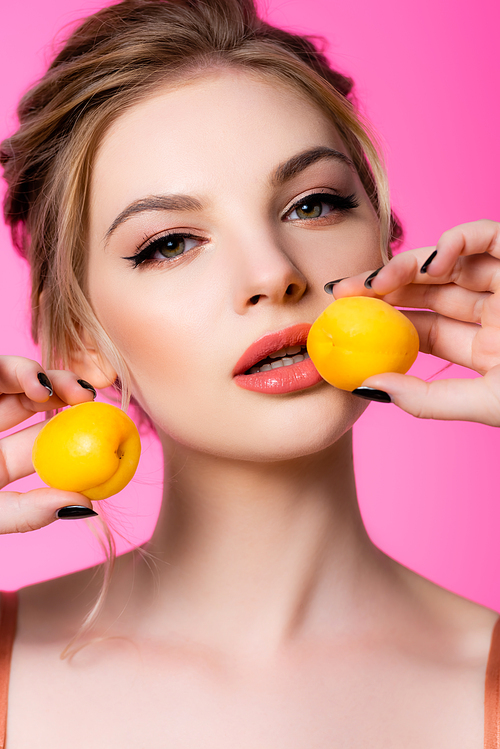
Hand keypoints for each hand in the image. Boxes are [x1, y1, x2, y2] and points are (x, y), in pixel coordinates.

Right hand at [0, 356, 96, 532]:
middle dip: (61, 392)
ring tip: (47, 386)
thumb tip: (85, 507)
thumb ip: (26, 515)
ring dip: (32, 374)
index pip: (45, 442)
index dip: (76, 429)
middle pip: (32, 403)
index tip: (103, 424)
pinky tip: (28, 380)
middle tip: (84, 394)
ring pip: (7, 380)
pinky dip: (8, 370)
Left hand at [330, 220, 499, 424]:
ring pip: (451, 264)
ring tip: (375, 279)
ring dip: (410, 264)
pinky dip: (460, 239)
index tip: (343, 323)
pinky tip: (432, 258)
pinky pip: (491, 237)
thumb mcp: (488, 403)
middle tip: (342, 291)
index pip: (421, 330)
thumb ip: (428, 399)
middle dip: (384, 289)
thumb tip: (366, 386)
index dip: (381, 324)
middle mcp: (493, 315)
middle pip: (428, 293)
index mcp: (481, 350)